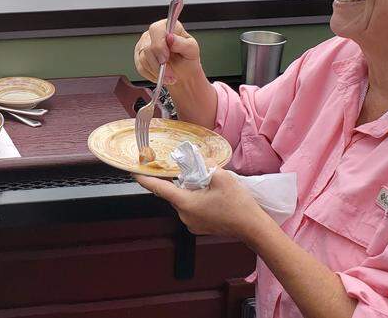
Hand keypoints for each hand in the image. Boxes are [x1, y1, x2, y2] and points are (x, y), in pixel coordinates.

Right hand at [133, 17, 202, 85]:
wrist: (183, 73)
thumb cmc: (187, 59)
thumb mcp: (192, 51)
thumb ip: (183, 43)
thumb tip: (171, 38)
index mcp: (168, 26)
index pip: (156, 30)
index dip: (159, 45)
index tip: (165, 58)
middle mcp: (154, 33)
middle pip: (147, 46)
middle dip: (158, 63)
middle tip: (170, 72)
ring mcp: (144, 43)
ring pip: (143, 58)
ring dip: (157, 71)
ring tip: (169, 76)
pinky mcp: (139, 56)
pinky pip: (141, 67)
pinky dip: (152, 74)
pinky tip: (161, 76)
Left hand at [136, 170, 269, 241]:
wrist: (253, 227)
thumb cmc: (238, 205)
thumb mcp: (222, 177)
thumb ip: (205, 165)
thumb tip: (197, 159)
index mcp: (186, 204)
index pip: (159, 189)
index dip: (145, 180)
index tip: (135, 172)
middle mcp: (184, 216)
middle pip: (174, 192)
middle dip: (181, 180)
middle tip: (193, 170)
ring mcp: (191, 223)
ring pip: (183, 200)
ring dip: (190, 190)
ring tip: (208, 184)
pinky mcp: (199, 226)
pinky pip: (191, 208)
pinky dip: (196, 199)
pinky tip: (210, 195)